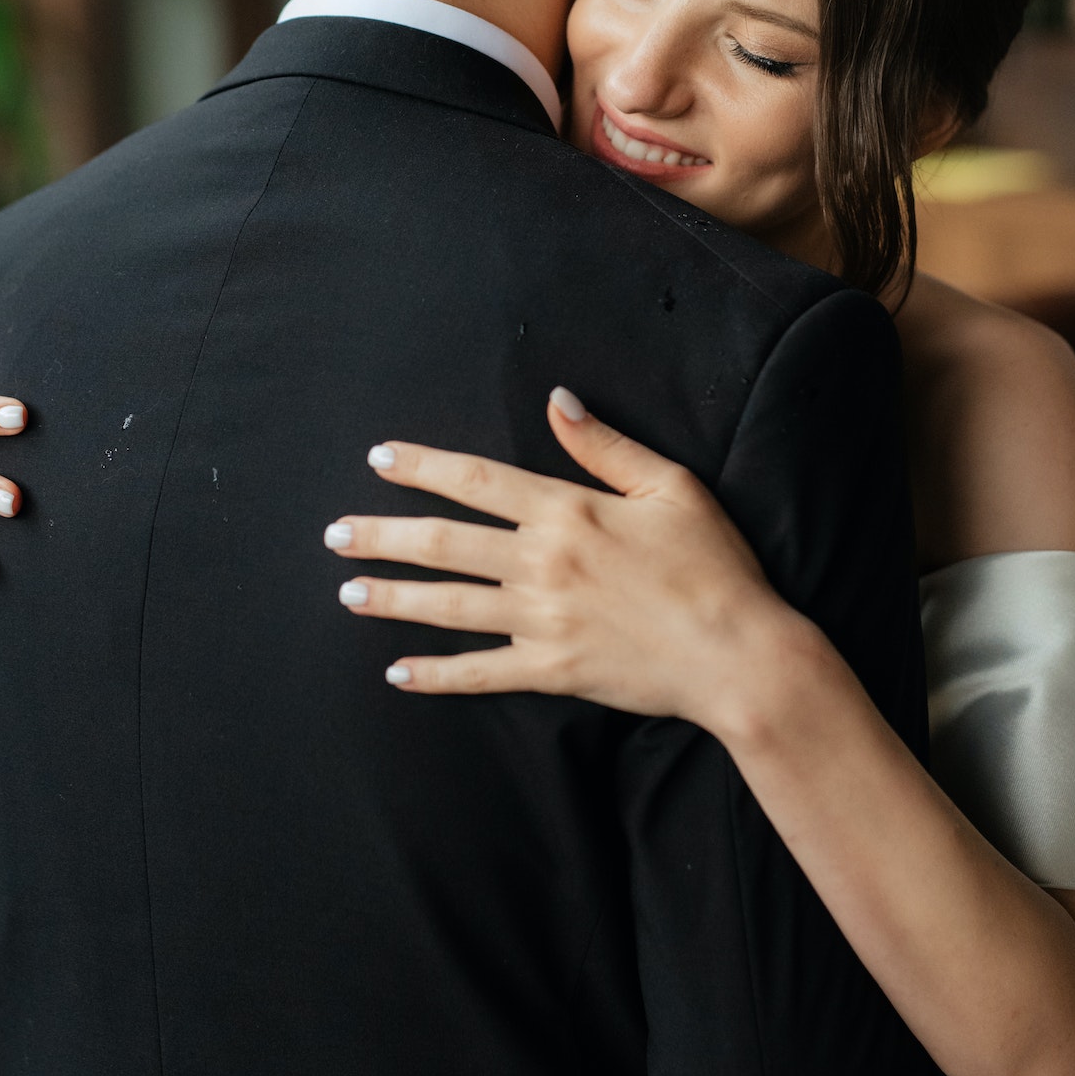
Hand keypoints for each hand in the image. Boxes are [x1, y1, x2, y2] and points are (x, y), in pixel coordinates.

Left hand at [324, 388, 816, 737]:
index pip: (476, 480)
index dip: (422, 466)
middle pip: (444, 543)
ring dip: (392, 597)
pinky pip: (479, 672)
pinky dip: (435, 675)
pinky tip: (397, 672)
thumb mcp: (670, 486)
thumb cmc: (714, 565)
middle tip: (334, 534)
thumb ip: (604, 445)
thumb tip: (556, 400)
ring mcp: (541, 621)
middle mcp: (542, 563)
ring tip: (348, 591)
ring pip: (448, 606)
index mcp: (568, 511)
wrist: (740, 654)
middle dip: (382, 536)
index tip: (379, 459)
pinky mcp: (551, 670)